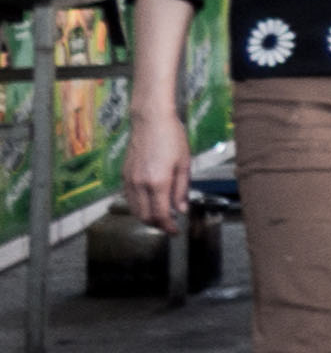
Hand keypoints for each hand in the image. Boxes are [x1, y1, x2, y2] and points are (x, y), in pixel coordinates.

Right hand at [124, 109, 190, 226]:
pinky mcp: (124, 175)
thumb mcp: (184, 163)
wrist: (150, 121)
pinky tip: (149, 203)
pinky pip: (129, 198)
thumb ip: (181, 189)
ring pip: (134, 210)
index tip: (175, 231)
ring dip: (146, 217)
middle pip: (145, 217)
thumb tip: (181, 210)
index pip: (160, 215)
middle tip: (169, 225)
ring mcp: (129, 180)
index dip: (168, 227)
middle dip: (157, 225)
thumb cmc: (172, 138)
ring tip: (161, 216)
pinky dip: (138, 206)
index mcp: (158, 182)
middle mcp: (140, 184)